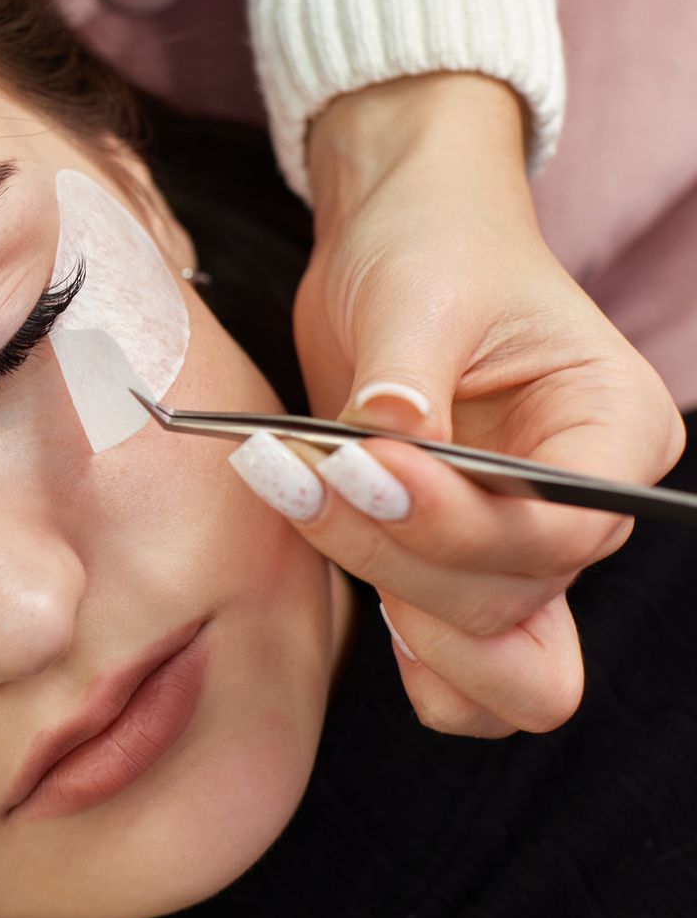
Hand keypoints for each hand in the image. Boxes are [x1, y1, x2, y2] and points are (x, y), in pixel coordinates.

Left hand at [284, 73, 685, 735]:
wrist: (393, 248)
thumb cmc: (431, 249)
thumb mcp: (419, 290)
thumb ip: (405, 375)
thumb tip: (386, 434)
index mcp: (614, 431)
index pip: (562, 529)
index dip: (458, 522)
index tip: (365, 467)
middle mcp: (581, 510)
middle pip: (514, 602)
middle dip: (402, 557)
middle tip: (304, 474)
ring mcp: (517, 550)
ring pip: (490, 659)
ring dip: (392, 603)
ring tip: (304, 502)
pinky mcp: (449, 567)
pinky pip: (454, 669)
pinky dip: (404, 654)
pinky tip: (341, 576)